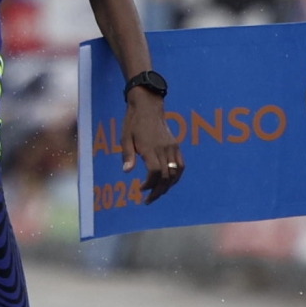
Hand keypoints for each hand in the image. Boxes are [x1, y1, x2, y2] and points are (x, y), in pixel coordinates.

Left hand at [121, 88, 184, 202]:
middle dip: (157, 191)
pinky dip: (177, 177)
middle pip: (166, 176)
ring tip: (158, 194)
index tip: (141, 189)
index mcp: (150, 147)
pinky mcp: (176, 146)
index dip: (150, 184)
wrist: (148, 106)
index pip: (155, 172)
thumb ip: (127, 155)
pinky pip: (181, 165)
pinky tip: (169, 183)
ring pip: (175, 173)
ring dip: (167, 187)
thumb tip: (127, 172)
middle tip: (148, 200)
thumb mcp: (125, 137)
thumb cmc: (133, 122)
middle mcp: (164, 149)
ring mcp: (172, 147)